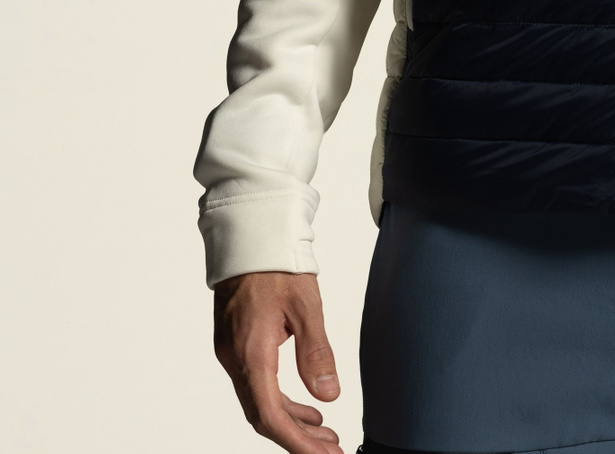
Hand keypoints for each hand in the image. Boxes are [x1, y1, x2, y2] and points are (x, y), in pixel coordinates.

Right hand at [213, 271, 344, 452]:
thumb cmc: (276, 264)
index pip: (270, 415)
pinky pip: (256, 385)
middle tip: (330, 451)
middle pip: (263, 415)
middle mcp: (235, 359)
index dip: (296, 442)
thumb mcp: (305, 305)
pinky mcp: (236, 345)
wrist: (248, 235)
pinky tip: (307, 406)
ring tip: (325, 433)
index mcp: (251, 353)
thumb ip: (316, 352)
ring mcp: (232, 353)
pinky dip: (281, 401)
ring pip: (259, 402)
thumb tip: (328, 395)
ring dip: (291, 422)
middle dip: (296, 439)